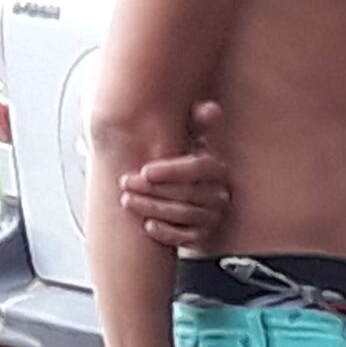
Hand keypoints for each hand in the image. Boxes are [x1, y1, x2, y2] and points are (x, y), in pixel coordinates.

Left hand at [119, 104, 232, 252]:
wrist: (179, 197)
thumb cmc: (179, 166)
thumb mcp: (187, 142)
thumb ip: (196, 124)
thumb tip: (211, 108)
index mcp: (216, 168)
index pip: (201, 167)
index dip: (173, 170)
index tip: (145, 170)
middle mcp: (219, 193)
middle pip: (189, 193)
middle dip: (154, 189)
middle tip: (126, 183)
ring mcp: (212, 216)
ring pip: (185, 215)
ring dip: (152, 208)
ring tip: (127, 201)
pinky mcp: (203, 236)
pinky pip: (186, 238)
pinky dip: (166, 233)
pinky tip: (147, 225)